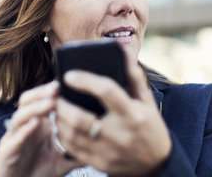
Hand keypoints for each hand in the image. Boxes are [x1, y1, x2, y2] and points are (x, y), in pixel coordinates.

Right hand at [0, 81, 81, 176]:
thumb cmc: (38, 172)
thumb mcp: (61, 160)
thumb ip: (77, 151)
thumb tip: (100, 144)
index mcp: (37, 125)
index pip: (40, 100)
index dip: (50, 91)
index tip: (66, 84)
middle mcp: (24, 127)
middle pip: (27, 101)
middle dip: (41, 93)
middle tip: (57, 88)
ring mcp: (13, 138)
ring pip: (20, 117)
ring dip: (35, 108)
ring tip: (50, 103)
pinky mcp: (5, 153)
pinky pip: (14, 139)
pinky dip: (25, 130)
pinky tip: (36, 124)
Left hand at [55, 48, 171, 175]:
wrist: (156, 163)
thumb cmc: (149, 125)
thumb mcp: (146, 100)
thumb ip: (133, 75)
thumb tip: (124, 49)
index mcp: (133, 113)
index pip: (106, 92)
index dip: (86, 81)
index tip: (69, 74)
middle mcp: (120, 134)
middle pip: (81, 118)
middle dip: (62, 104)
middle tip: (55, 94)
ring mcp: (109, 151)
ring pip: (73, 135)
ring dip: (59, 119)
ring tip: (56, 106)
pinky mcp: (100, 163)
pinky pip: (73, 149)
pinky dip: (62, 135)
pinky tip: (61, 124)